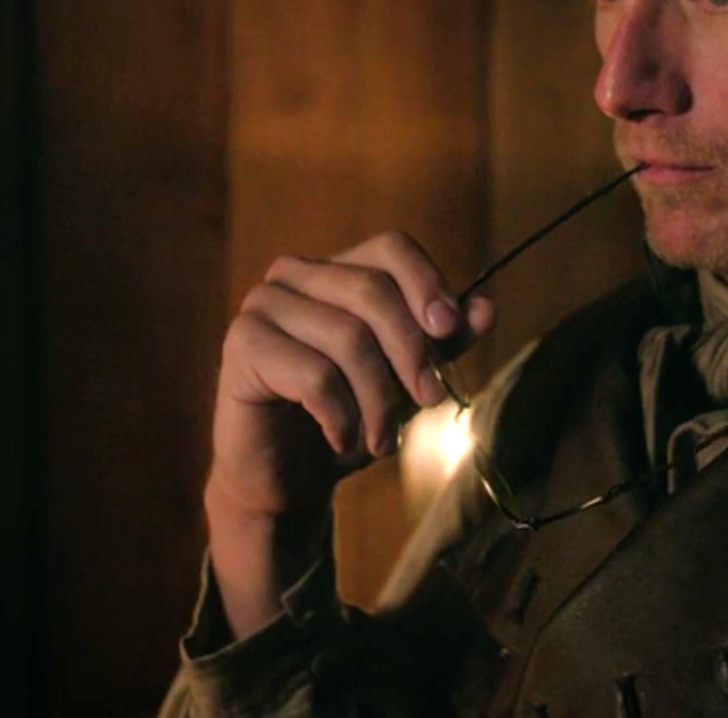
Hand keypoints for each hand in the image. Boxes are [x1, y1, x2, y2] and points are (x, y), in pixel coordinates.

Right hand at [204, 230, 493, 637]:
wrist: (287, 479)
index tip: (451, 330)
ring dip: (378, 400)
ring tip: (383, 440)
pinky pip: (314, 375)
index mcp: (334, 270)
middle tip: (430, 402)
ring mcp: (262, 306)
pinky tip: (342, 440)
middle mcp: (293, 275)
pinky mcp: (241, 346)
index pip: (390, 248)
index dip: (426, 283)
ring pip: (347, 337)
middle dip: (412, 353)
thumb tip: (486, 309)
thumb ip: (443, 343)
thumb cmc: (349, 419)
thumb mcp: (407, 379)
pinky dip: (342, 417)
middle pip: (372, 292)